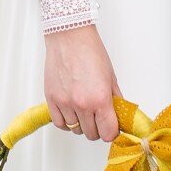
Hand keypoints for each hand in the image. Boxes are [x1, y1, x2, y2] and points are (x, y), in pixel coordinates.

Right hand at [44, 25, 120, 141]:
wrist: (70, 36)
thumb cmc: (90, 51)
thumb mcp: (111, 77)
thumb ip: (115, 100)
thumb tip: (119, 116)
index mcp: (100, 99)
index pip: (108, 133)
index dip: (111, 131)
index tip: (111, 126)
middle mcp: (82, 104)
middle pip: (92, 134)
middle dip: (97, 128)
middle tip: (98, 116)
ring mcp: (65, 103)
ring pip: (75, 129)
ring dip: (81, 123)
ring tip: (84, 110)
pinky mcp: (51, 99)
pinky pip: (60, 123)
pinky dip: (66, 121)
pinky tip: (71, 112)